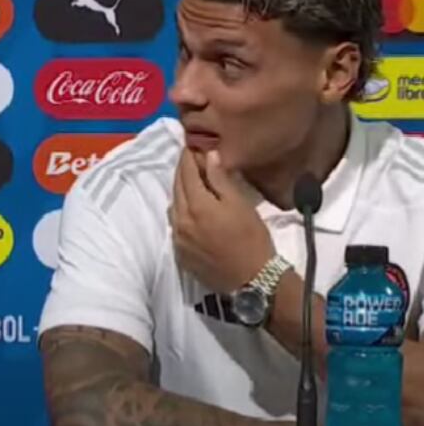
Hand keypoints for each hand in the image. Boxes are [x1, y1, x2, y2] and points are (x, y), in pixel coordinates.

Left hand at [169, 149, 275, 294]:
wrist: (252, 280)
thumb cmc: (252, 238)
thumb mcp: (240, 204)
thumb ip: (221, 179)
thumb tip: (208, 155)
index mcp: (195, 205)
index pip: (186, 173)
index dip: (188, 157)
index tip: (191, 145)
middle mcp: (180, 220)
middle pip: (177, 188)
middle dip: (182, 171)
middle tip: (190, 159)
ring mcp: (177, 237)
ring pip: (174, 205)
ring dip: (180, 191)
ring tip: (192, 181)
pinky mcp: (180, 252)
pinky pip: (176, 224)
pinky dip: (181, 211)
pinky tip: (191, 208)